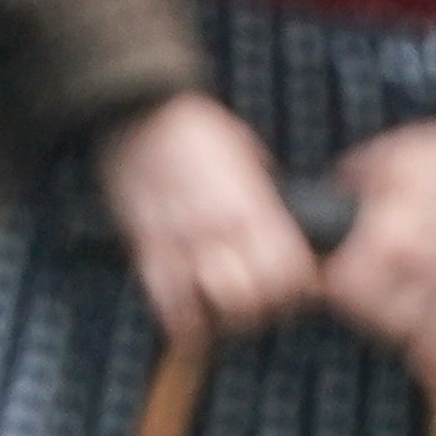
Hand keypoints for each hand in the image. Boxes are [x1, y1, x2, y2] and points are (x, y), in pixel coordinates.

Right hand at [90, 89, 336, 345]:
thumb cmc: (196, 128)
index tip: (291, 290)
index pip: (289, 272)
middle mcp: (222, 230)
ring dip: (220, 322)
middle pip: (252, 301)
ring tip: (221, 317)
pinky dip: (181, 324)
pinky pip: (167, 304)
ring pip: (211, 310)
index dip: (295, 290)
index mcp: (253, 206)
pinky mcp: (147, 247)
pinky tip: (188, 325)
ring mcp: (183, 242)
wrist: (140, 110)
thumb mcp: (247, 156)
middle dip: (258, 313)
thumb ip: (262, 194)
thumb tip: (277, 218)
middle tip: (255, 308)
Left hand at [310, 110, 435, 383]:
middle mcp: (425, 266)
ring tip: (391, 308)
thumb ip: (344, 189)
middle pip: (379, 319)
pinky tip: (430, 344)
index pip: (345, 289)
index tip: (331, 273)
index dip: (331, 283)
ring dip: (400, 328)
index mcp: (393, 235)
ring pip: (420, 336)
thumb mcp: (380, 159)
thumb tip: (318, 205)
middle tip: (359, 292)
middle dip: (362, 309)